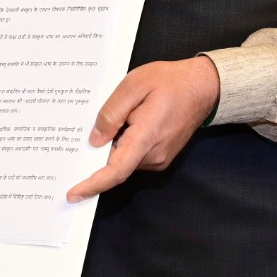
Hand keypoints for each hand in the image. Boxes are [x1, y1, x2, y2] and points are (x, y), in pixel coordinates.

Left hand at [66, 57, 219, 202]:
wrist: (202, 86)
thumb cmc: (170, 81)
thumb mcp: (134, 85)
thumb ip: (112, 112)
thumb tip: (95, 139)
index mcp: (146, 138)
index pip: (116, 171)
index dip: (93, 185)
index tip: (73, 194)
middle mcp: (154, 155)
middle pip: (115, 164)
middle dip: (96, 153)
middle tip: (82, 131)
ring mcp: (159, 157)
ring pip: (124, 158)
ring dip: (112, 144)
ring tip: (115, 115)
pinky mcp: (160, 155)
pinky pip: (133, 154)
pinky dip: (123, 143)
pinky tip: (123, 122)